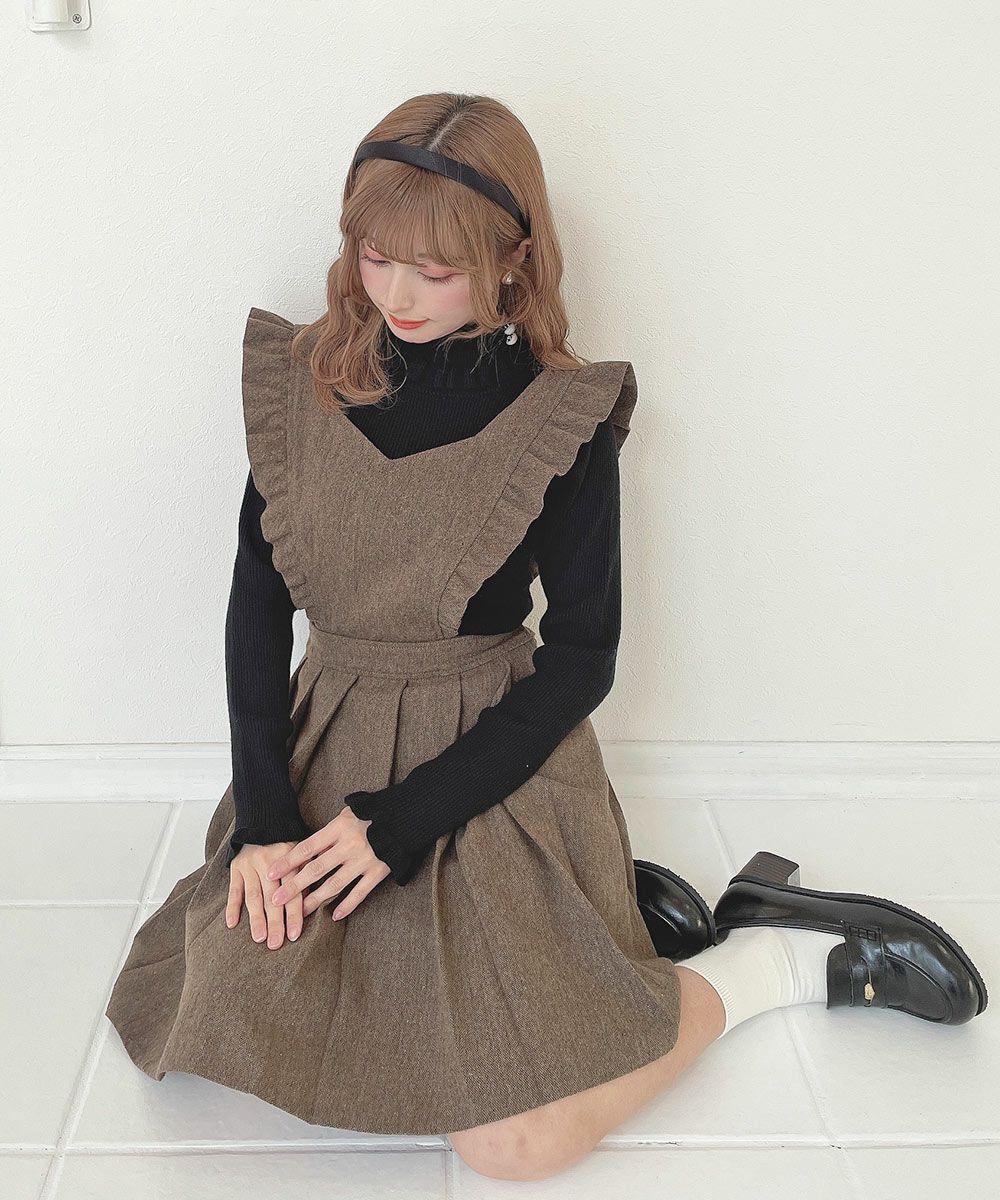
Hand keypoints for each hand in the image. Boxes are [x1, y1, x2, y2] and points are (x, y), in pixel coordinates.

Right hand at [226, 841, 303, 949]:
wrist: (265, 818)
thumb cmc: (288, 840)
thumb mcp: (303, 852)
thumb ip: (306, 875)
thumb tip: (313, 904)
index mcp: (290, 860)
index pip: (293, 893)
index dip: (293, 915)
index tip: (294, 935)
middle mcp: (269, 863)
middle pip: (272, 898)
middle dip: (275, 923)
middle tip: (276, 945)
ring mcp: (250, 865)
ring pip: (254, 896)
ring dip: (256, 919)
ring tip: (259, 938)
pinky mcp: (236, 867)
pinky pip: (233, 889)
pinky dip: (232, 906)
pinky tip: (232, 923)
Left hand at [266, 805, 389, 921]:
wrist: (406, 816)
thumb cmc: (373, 813)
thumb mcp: (349, 813)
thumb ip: (330, 831)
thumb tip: (308, 848)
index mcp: (339, 828)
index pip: (307, 847)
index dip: (288, 861)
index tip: (271, 872)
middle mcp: (349, 845)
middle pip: (316, 869)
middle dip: (294, 886)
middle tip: (276, 900)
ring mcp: (364, 860)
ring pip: (335, 884)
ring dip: (315, 899)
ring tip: (300, 912)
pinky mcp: (379, 871)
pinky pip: (360, 892)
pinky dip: (348, 905)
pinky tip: (335, 916)